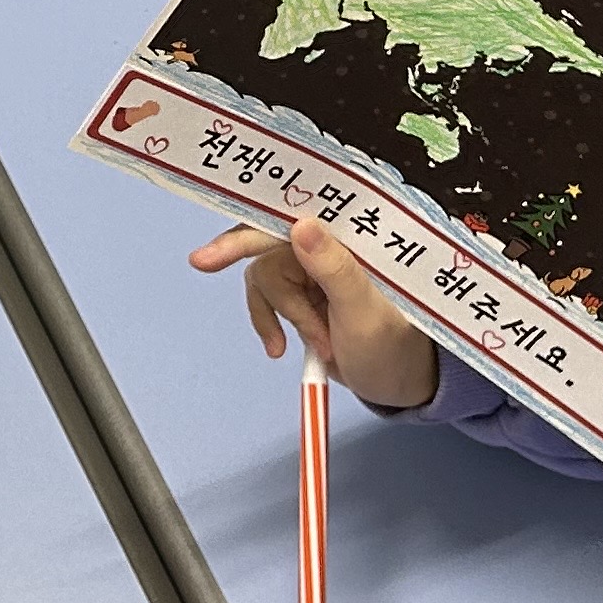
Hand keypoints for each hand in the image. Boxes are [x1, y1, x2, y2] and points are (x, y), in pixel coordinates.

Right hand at [190, 218, 440, 411]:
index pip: (293, 218)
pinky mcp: (299, 289)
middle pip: (270, 251)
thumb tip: (302, 225)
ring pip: (265, 277)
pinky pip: (265, 297)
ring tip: (321, 346)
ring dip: (285, 317)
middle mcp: (327, 243)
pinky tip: (283, 347)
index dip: (250, 231)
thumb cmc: (393, 346)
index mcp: (350, 238)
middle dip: (280, 299)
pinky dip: (270, 323)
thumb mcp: (366, 314)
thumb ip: (336, 270)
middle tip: (268, 330)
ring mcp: (310, 267)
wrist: (395, 383)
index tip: (207, 257)